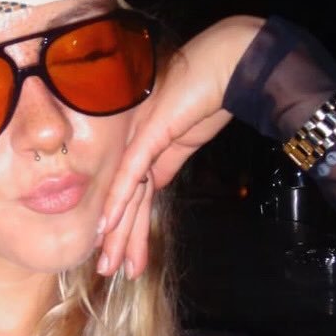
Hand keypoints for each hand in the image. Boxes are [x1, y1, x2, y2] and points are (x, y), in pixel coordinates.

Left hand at [96, 15, 265, 278]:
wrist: (230, 65)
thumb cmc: (211, 93)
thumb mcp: (186, 138)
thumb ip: (167, 162)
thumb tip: (155, 184)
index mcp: (141, 146)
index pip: (131, 194)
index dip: (126, 226)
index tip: (121, 256)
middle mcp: (132, 143)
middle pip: (124, 200)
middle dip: (117, 240)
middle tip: (107, 271)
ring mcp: (138, 138)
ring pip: (125, 196)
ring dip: (117, 234)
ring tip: (110, 265)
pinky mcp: (148, 135)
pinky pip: (130, 176)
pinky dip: (117, 203)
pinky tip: (106, 228)